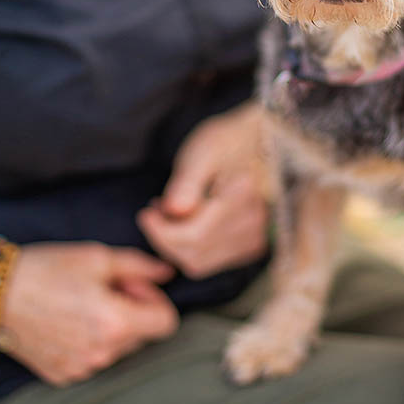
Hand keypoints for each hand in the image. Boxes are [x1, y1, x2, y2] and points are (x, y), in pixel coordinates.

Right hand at [1, 242, 177, 385]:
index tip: (132, 284)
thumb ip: (141, 267)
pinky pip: (94, 360)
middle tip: (105, 288)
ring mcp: (82, 369)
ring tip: (83, 303)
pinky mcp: (64, 376)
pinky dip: (90, 342)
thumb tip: (168, 272)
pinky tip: (67, 321)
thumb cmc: (49, 270)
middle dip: (133, 311)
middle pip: (143, 336)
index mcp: (117, 324)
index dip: (154, 298)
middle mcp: (103, 354)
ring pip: (119, 349)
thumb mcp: (99, 258)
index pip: (167, 323)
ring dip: (112, 327)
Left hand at [136, 102, 270, 278]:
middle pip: (194, 253)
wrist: (257, 141)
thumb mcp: (202, 151)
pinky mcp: (252, 246)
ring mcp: (256, 238)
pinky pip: (210, 261)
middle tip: (156, 208)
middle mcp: (255, 223)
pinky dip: (191, 246)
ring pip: (200, 262)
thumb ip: (187, 183)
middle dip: (166, 236)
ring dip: (177, 243)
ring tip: (171, 211)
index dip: (161, 230)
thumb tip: (174, 212)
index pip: (193, 235)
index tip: (146, 212)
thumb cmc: (227, 141)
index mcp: (242, 196)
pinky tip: (187, 220)